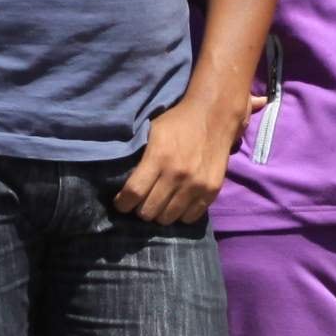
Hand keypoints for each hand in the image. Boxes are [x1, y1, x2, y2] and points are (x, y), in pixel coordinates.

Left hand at [115, 89, 241, 224]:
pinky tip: (177, 203)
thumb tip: (122, 184)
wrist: (214, 117)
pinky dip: (180, 215)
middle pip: (148, 211)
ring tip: (160, 203)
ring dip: (160, 214)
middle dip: (140, 209)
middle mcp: (177, 174)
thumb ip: (139, 158)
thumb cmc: (177, 123)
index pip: (133, 193)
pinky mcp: (212, 191)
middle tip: (142, 202)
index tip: (121, 203)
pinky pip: (190, 218)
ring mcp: (196, 185)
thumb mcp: (151, 132)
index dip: (123, 203)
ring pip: (168, 218)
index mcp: (158, 157)